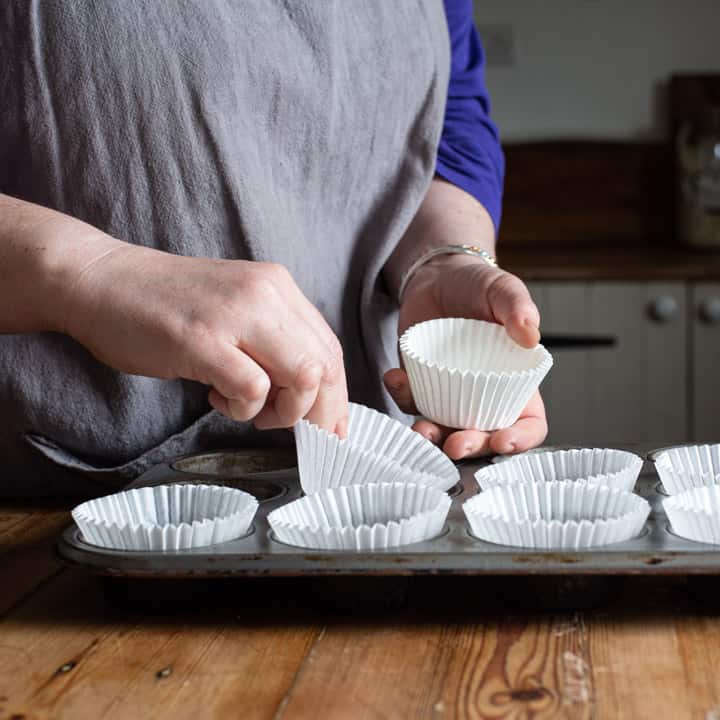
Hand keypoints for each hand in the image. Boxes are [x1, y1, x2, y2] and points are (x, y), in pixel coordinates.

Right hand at [60, 240, 347, 433]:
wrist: (101, 279)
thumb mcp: (236, 309)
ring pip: (303, 378)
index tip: (330, 428)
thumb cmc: (166, 304)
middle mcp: (265, 294)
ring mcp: (234, 314)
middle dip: (318, 414)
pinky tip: (216, 398)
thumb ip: (273, 340)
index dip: (337, 397)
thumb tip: (308, 394)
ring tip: (250, 409)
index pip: (330, 349)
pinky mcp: (201, 340)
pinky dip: (242, 410)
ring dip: (283, 412)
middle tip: (291, 429)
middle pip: (325, 367)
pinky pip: (253, 390)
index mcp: (277, 287)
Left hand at [384, 253, 546, 458]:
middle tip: (456, 445)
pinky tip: (395, 377)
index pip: (528, 424)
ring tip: (421, 430)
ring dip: (433, 436)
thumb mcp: (503, 289)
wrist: (437, 276)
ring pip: (445, 430)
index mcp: (517, 383)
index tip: (503, 442)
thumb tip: (531, 335)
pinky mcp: (422, 386)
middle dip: (472, 448)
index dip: (520, 440)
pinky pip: (412, 402)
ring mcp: (451, 395)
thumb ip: (518, 308)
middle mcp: (485, 397)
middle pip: (485, 438)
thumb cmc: (478, 286)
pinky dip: (402, 396)